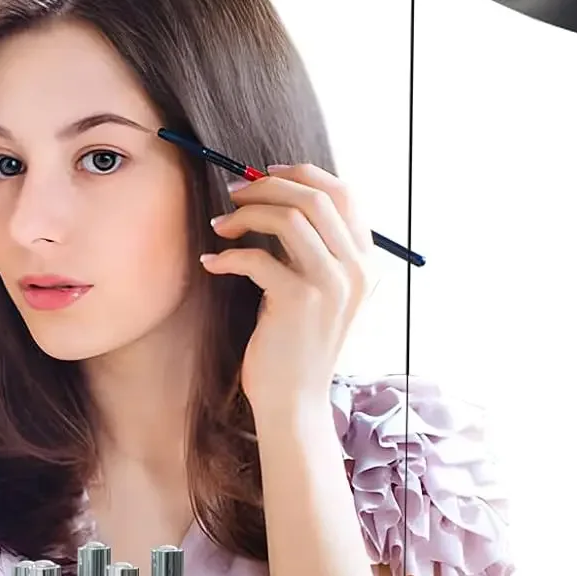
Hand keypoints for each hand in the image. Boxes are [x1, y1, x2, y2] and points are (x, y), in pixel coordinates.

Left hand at [199, 164, 378, 422]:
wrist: (295, 400)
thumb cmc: (295, 344)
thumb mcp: (315, 291)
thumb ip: (311, 250)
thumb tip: (275, 199)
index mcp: (365, 262)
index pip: (343, 193)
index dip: (300, 175)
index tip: (264, 176)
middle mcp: (356, 269)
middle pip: (314, 197)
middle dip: (267, 187)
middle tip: (233, 195)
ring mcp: (331, 284)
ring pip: (289, 217)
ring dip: (246, 214)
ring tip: (220, 226)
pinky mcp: (299, 300)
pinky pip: (257, 257)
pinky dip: (228, 255)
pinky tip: (212, 262)